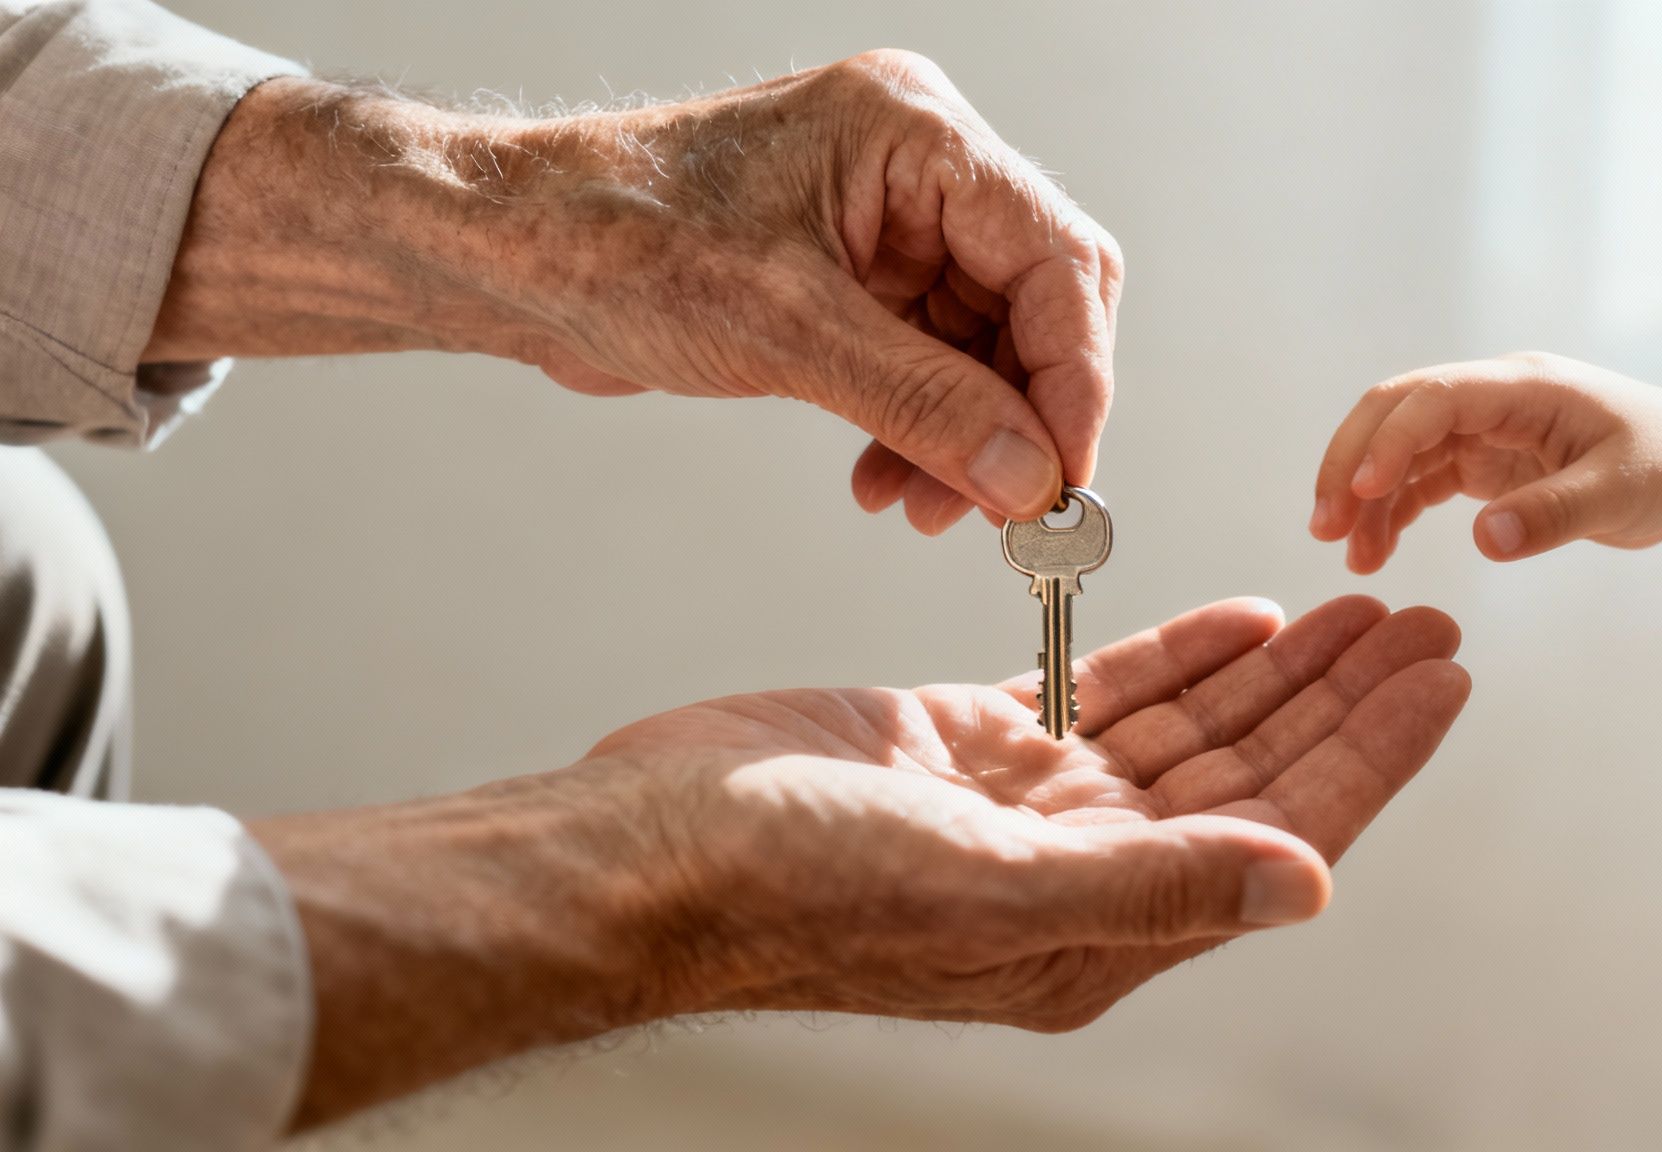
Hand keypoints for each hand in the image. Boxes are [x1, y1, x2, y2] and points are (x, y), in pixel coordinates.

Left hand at [151, 57, 1119, 533]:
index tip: (1064, 478)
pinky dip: (924, 430)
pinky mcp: (858, 278)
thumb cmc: (613, 242)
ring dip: (971, 438)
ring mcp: (891, 223)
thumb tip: (1032, 477)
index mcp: (914, 133)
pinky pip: (932, 364)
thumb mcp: (782, 331)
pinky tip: (890, 481)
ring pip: (988, 346)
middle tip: (1010, 509)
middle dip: (1024, 415)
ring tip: (932, 509)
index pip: (1055, 257)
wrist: (510, 254)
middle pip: (1037, 303)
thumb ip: (922, 404)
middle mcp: (917, 167)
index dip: (1074, 378)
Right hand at [590, 595, 1466, 1025]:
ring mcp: (1030, 806)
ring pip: (1188, 725)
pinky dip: (1174, 654)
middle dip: (1343, 696)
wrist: (651, 843)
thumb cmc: (793, 886)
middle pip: (1249, 770)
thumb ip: (1153, 884)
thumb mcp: (985, 888)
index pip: (1276, 829)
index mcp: (1103, 925)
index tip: (1441, 677)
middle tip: (1424, 617)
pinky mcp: (973, 745)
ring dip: (1274, 668)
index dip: (1368, 753)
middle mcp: (1083, 870)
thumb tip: (1309, 887)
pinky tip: (1243, 616)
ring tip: (1357, 605)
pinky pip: (1104, 693)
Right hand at [1309, 352, 1661, 571]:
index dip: (1389, 441)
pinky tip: (1373, 553)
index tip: (1359, 495)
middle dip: (1351, 464)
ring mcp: (1481, 427)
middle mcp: (1492, 397)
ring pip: (1396, 449)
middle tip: (1324, 527)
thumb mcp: (1623, 494)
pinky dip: (1389, 513)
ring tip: (1349, 556)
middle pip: (1394, 411)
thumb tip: (1485, 539)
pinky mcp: (1480, 460)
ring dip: (1363, 497)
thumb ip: (1555, 514)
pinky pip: (1417, 479)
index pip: (1434, 398)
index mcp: (1524, 386)